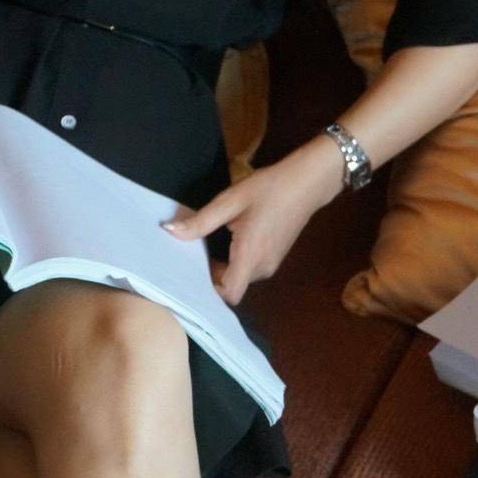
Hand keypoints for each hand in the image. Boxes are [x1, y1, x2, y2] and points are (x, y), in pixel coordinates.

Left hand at [162, 143, 343, 303]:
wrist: (307, 182)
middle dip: (211, 276)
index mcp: (251, 255)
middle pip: (233, 287)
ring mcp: (272, 264)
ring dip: (224, 267)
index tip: (191, 273)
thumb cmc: (268, 189)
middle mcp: (263, 267)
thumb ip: (200, 221)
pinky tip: (227, 240)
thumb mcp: (230, 201)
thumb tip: (169, 231)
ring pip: (241, 278)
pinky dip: (236, 261)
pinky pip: (250, 268)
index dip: (209, 291)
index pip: (230, 294)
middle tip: (190, 257)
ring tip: (206, 246)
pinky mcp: (276, 257)